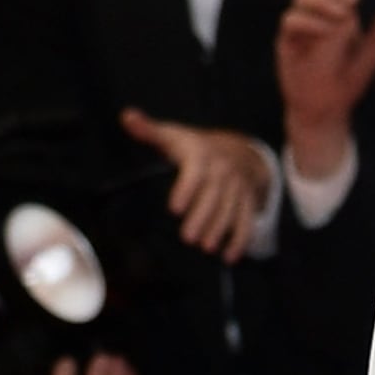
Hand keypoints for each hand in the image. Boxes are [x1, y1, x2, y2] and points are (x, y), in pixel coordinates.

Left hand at [121, 110, 276, 256]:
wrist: (240, 150)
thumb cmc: (195, 146)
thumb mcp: (174, 134)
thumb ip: (149, 130)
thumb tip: (126, 117)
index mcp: (202, 154)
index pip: (195, 172)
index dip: (186, 190)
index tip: (174, 209)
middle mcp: (223, 171)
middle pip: (213, 196)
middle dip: (202, 218)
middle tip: (188, 239)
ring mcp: (238, 187)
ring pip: (230, 210)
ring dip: (220, 230)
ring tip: (207, 248)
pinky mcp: (248, 201)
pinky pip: (246, 221)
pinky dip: (240, 240)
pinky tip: (229, 257)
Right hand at [272, 0, 374, 171]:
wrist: (325, 108)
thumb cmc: (347, 82)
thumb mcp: (371, 57)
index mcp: (339, 10)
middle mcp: (318, 12)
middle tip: (352, 6)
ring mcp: (301, 24)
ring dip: (324, 5)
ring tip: (339, 24)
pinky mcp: (287, 38)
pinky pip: (293, 19)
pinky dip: (309, 22)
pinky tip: (322, 34)